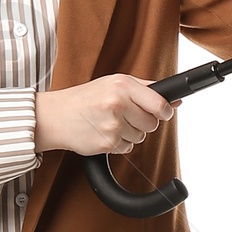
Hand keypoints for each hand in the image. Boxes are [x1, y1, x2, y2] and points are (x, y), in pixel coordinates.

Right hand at [33, 75, 178, 157]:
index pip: (158, 104)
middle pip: (152, 124)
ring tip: (111, 122)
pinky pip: (127, 147)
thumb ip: (145, 89)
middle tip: (126, 116)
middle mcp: (117, 104)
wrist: (56, 116)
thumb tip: (175, 101)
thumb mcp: (114, 83)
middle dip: (143, 122)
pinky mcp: (107, 143)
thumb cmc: (86, 98)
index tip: (164, 113)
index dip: (165, 112)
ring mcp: (112, 125)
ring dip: (130, 133)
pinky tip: (104, 132)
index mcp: (122, 85)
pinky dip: (119, 143)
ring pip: (140, 137)